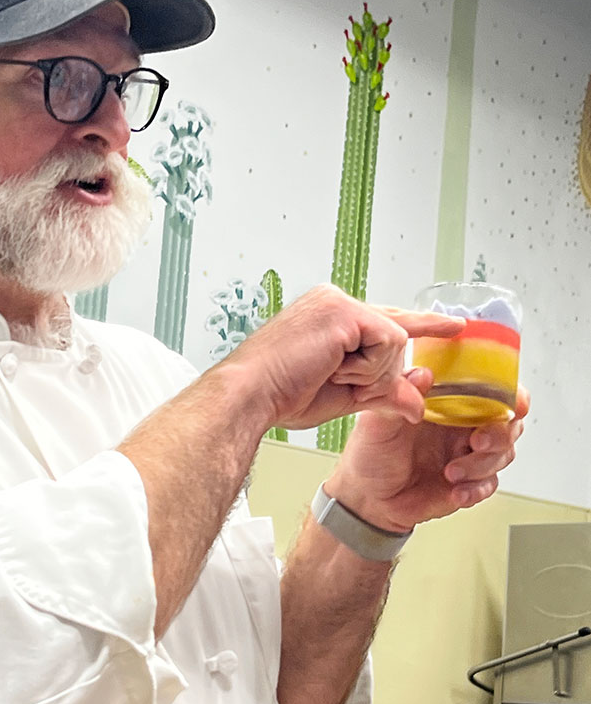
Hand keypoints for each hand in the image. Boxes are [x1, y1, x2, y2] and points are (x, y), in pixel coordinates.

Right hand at [225, 285, 463, 430]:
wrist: (251, 395)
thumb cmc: (281, 395)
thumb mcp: (344, 396)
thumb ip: (383, 392)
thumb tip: (418, 402)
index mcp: (330, 315)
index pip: (385, 320)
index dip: (421, 326)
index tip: (453, 325)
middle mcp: (334, 301)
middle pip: (395, 334)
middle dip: (377, 371)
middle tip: (334, 378)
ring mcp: (339, 302)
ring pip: (395, 341)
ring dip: (368, 372)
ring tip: (328, 373)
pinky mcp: (344, 310)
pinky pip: (388, 341)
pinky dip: (366, 367)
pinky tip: (332, 367)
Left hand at [324, 370, 529, 532]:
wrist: (366, 497)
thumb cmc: (371, 452)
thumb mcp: (378, 422)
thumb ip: (401, 397)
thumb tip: (423, 374)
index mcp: (449, 403)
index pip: (492, 391)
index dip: (512, 395)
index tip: (515, 403)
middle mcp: (463, 427)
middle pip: (508, 424)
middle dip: (500, 433)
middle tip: (477, 442)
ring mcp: (468, 456)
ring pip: (502, 455)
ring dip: (482, 465)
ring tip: (451, 472)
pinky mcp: (468, 484)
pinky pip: (488, 485)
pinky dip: (477, 489)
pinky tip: (456, 492)